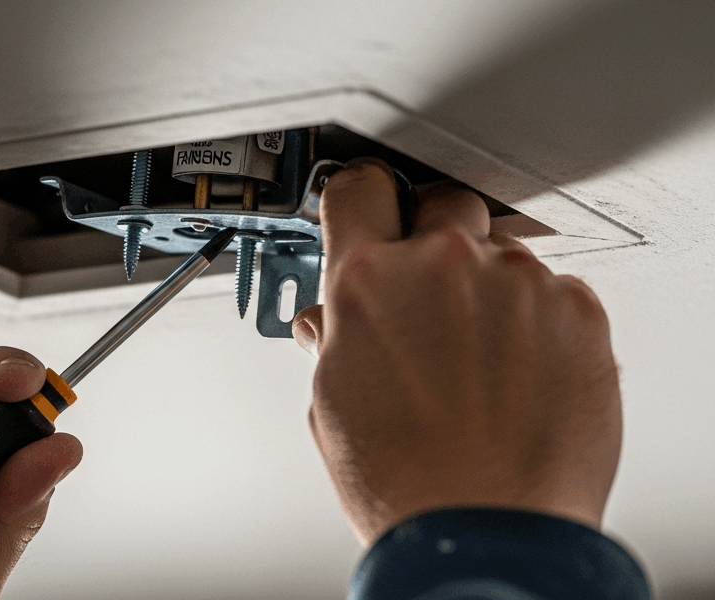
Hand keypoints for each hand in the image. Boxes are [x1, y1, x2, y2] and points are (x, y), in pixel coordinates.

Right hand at [293, 158, 620, 545]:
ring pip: (498, 250)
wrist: (487, 533)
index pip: (357, 189)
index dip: (361, 199)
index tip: (369, 208)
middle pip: (437, 204)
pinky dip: (536, 319)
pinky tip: (519, 373)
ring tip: (479, 357)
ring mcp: (516, 283)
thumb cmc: (406, 482)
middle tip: (428, 294)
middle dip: (428, 240)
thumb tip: (332, 319)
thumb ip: (334, 338)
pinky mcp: (577, 310)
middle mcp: (442, 265)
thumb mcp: (332, 403)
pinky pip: (551, 289)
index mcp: (367, 281)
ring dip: (486, 286)